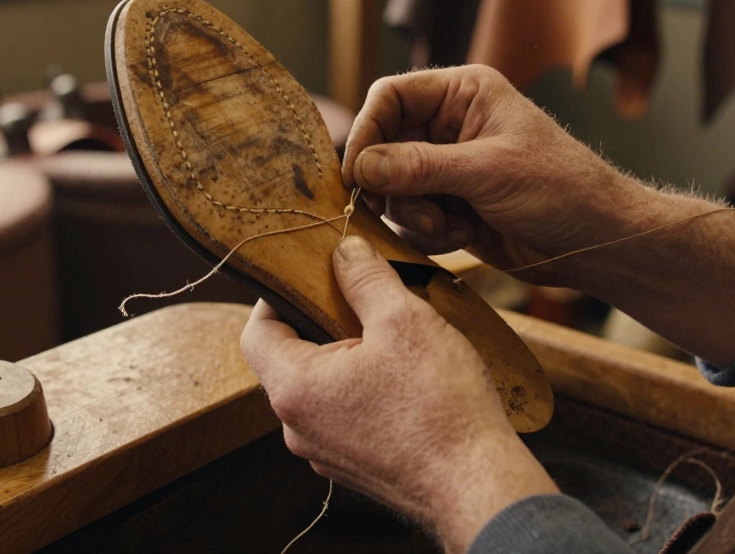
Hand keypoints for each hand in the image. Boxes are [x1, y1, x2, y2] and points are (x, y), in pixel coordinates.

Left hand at [241, 236, 556, 553]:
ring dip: (346, 357)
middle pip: (289, 358)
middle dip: (320, 322)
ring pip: (320, 388)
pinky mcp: (356, 466)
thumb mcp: (404, 320)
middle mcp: (298, 427)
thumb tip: (345, 250)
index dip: (277, 296)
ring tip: (390, 336)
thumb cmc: (439, 406)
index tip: (311, 276)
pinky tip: (405, 378)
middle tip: (360, 298)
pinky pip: (344, 415)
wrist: (478, 485)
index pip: (257, 331)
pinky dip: (363, 389)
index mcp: (295, 388)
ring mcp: (326, 451)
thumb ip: (366, 278)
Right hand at [342, 65, 734, 366]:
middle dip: (389, 181)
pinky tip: (461, 235)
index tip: (356, 172)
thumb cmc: (561, 190)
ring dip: (412, 211)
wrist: (598, 242)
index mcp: (463, 94)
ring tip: (449, 223)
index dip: (366, 130)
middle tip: (399, 207)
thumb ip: (419, 167)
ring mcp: (447, 167)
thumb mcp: (487, 172)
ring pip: (391, 185)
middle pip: (382, 144)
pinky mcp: (449, 205)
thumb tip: (361, 166)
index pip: (390, 96)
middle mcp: (449, 125)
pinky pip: (410, 216)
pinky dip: (426, 231)